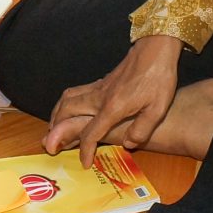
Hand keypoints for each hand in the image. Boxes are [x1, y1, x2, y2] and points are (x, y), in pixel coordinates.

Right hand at [44, 34, 180, 165]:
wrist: (155, 49)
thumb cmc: (158, 78)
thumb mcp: (158, 109)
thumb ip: (142, 130)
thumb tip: (128, 144)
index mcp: (112, 107)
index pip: (90, 133)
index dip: (85, 150)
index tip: (85, 163)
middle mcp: (99, 97)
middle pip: (66, 112)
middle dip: (56, 130)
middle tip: (54, 143)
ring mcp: (98, 87)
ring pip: (66, 99)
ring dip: (57, 114)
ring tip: (54, 128)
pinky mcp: (101, 81)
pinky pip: (75, 93)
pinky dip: (66, 104)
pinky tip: (70, 110)